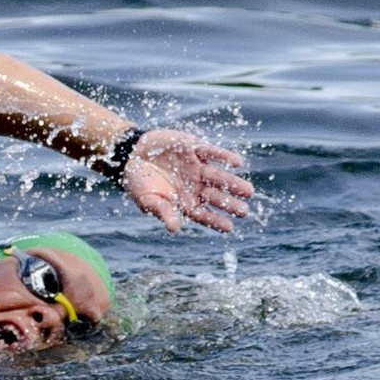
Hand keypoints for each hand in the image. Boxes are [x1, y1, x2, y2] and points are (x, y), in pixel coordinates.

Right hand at [121, 129, 252, 232]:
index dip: (215, 220)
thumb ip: (163, 211)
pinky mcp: (194, 149)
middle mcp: (195, 186)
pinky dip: (224, 157)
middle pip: (216, 197)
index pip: (203, 214)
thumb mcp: (148, 199)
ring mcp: (196, 168)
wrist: (131, 155)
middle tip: (244, 212)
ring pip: (219, 177)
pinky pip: (211, 153)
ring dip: (233, 183)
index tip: (229, 227)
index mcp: (185, 201)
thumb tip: (174, 229)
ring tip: (248, 192)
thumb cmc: (138, 182)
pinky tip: (237, 163)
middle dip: (230, 204)